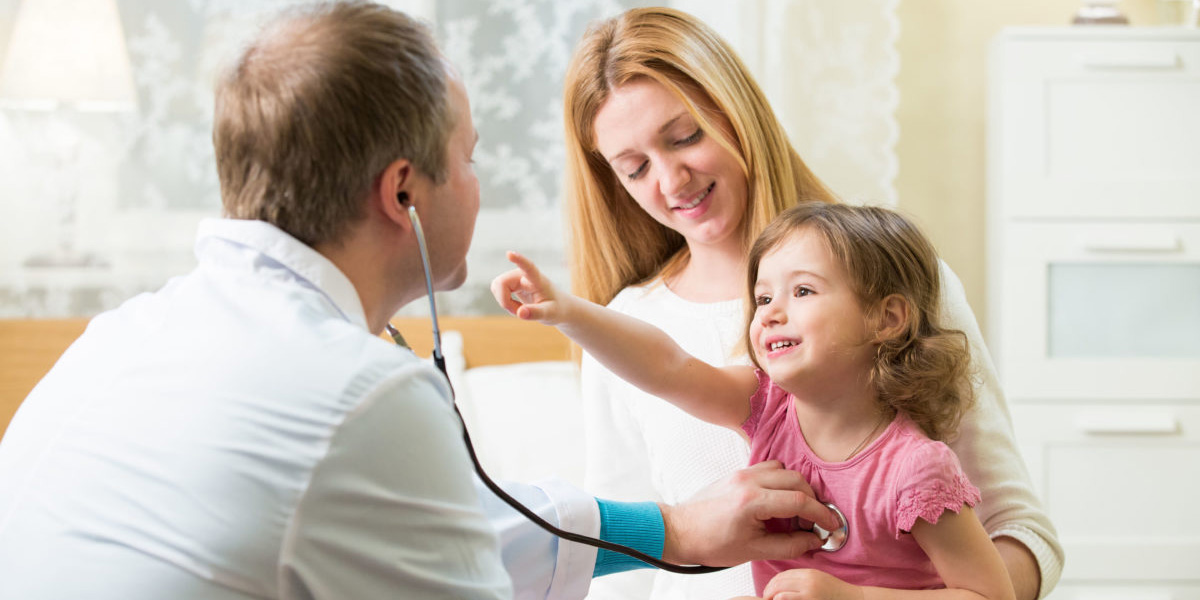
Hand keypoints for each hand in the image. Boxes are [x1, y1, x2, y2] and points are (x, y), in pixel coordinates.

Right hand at [490, 251, 568, 323]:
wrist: (559, 307)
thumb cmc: (557, 309)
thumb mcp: (549, 314)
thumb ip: (536, 313)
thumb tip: (520, 313)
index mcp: (537, 280)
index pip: (528, 267)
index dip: (519, 260)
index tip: (509, 253)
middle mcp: (524, 274)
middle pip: (501, 282)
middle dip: (504, 301)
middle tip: (519, 313)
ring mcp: (516, 277)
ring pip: (497, 286)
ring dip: (504, 302)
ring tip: (521, 309)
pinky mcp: (511, 282)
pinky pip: (498, 290)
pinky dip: (504, 301)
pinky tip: (517, 306)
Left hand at [660, 460, 839, 566]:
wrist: (681, 531)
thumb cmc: (711, 543)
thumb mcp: (753, 551)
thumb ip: (789, 545)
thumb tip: (814, 540)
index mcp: (752, 501)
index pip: (799, 501)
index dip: (821, 513)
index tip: (831, 524)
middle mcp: (748, 481)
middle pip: (796, 481)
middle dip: (811, 500)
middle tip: (813, 522)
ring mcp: (742, 473)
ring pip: (784, 470)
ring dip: (796, 488)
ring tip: (795, 513)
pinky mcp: (738, 473)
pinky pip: (769, 468)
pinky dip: (781, 481)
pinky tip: (778, 501)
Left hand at [762, 569, 862, 599]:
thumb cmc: (836, 595)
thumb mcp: (818, 582)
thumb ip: (802, 581)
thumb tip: (782, 588)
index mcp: (809, 573)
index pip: (782, 576)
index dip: (772, 584)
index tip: (769, 592)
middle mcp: (808, 580)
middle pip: (779, 582)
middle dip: (768, 591)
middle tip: (766, 598)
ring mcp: (809, 591)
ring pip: (779, 591)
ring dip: (771, 597)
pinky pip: (786, 598)